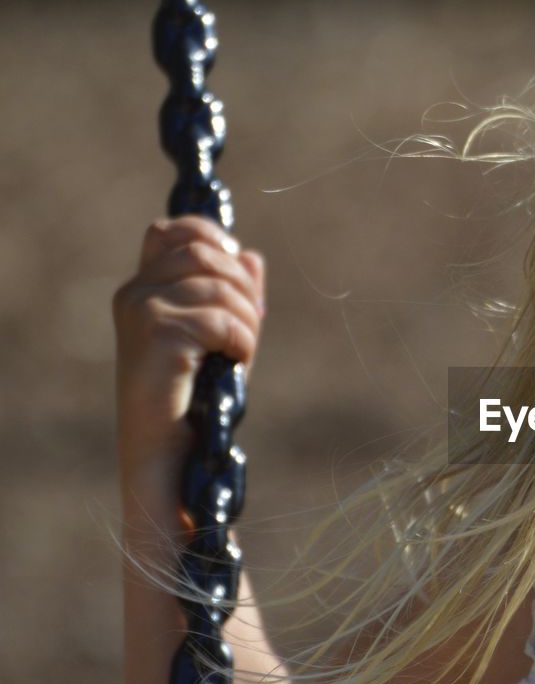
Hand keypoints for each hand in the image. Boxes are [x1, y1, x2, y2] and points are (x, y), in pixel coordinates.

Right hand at [112, 215, 265, 498]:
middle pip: (204, 252)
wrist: (168, 454)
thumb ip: (233, 296)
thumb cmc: (194, 401)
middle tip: (250, 326)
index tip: (238, 266)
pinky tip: (235, 365)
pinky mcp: (157, 334)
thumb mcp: (221, 339)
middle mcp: (134, 293)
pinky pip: (222, 319)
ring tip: (240, 353)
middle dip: (242, 287)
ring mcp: (141, 310)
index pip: (172, 230)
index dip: (211, 235)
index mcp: (142, 289)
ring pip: (218, 285)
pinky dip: (243, 342)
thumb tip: (251, 256)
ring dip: (247, 320)